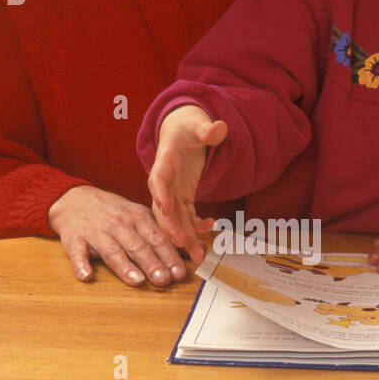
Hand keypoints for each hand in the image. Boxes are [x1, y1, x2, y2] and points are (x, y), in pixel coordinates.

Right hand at [47, 186, 187, 287]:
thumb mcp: (139, 216)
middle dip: (151, 263)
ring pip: (111, 250)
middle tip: (163, 279)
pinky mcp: (74, 239)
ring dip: (124, 266)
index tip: (180, 272)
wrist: (74, 200)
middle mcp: (118, 224)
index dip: (169, 255)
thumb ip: (165, 234)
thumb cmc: (112, 212)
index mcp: (136, 218)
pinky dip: (81, 264)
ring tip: (136, 280)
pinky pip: (77, 252)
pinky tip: (86, 275)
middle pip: (136, 245)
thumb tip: (198, 247)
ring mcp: (96, 232)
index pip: (156, 238)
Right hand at [146, 104, 227, 262]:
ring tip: (195, 255)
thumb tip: (219, 127)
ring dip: (184, 236)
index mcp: (164, 161)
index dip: (159, 193)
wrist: (182, 131)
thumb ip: (207, 129)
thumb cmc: (187, 126)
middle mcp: (165, 180)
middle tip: (179, 241)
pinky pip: (186, 216)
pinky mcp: (182, 196)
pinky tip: (210, 229)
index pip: (158, 178)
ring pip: (174, 217)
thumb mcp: (196, 123)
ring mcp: (173, 190)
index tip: (164, 207)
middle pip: (163, 205)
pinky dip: (195, 226)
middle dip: (170, 225)